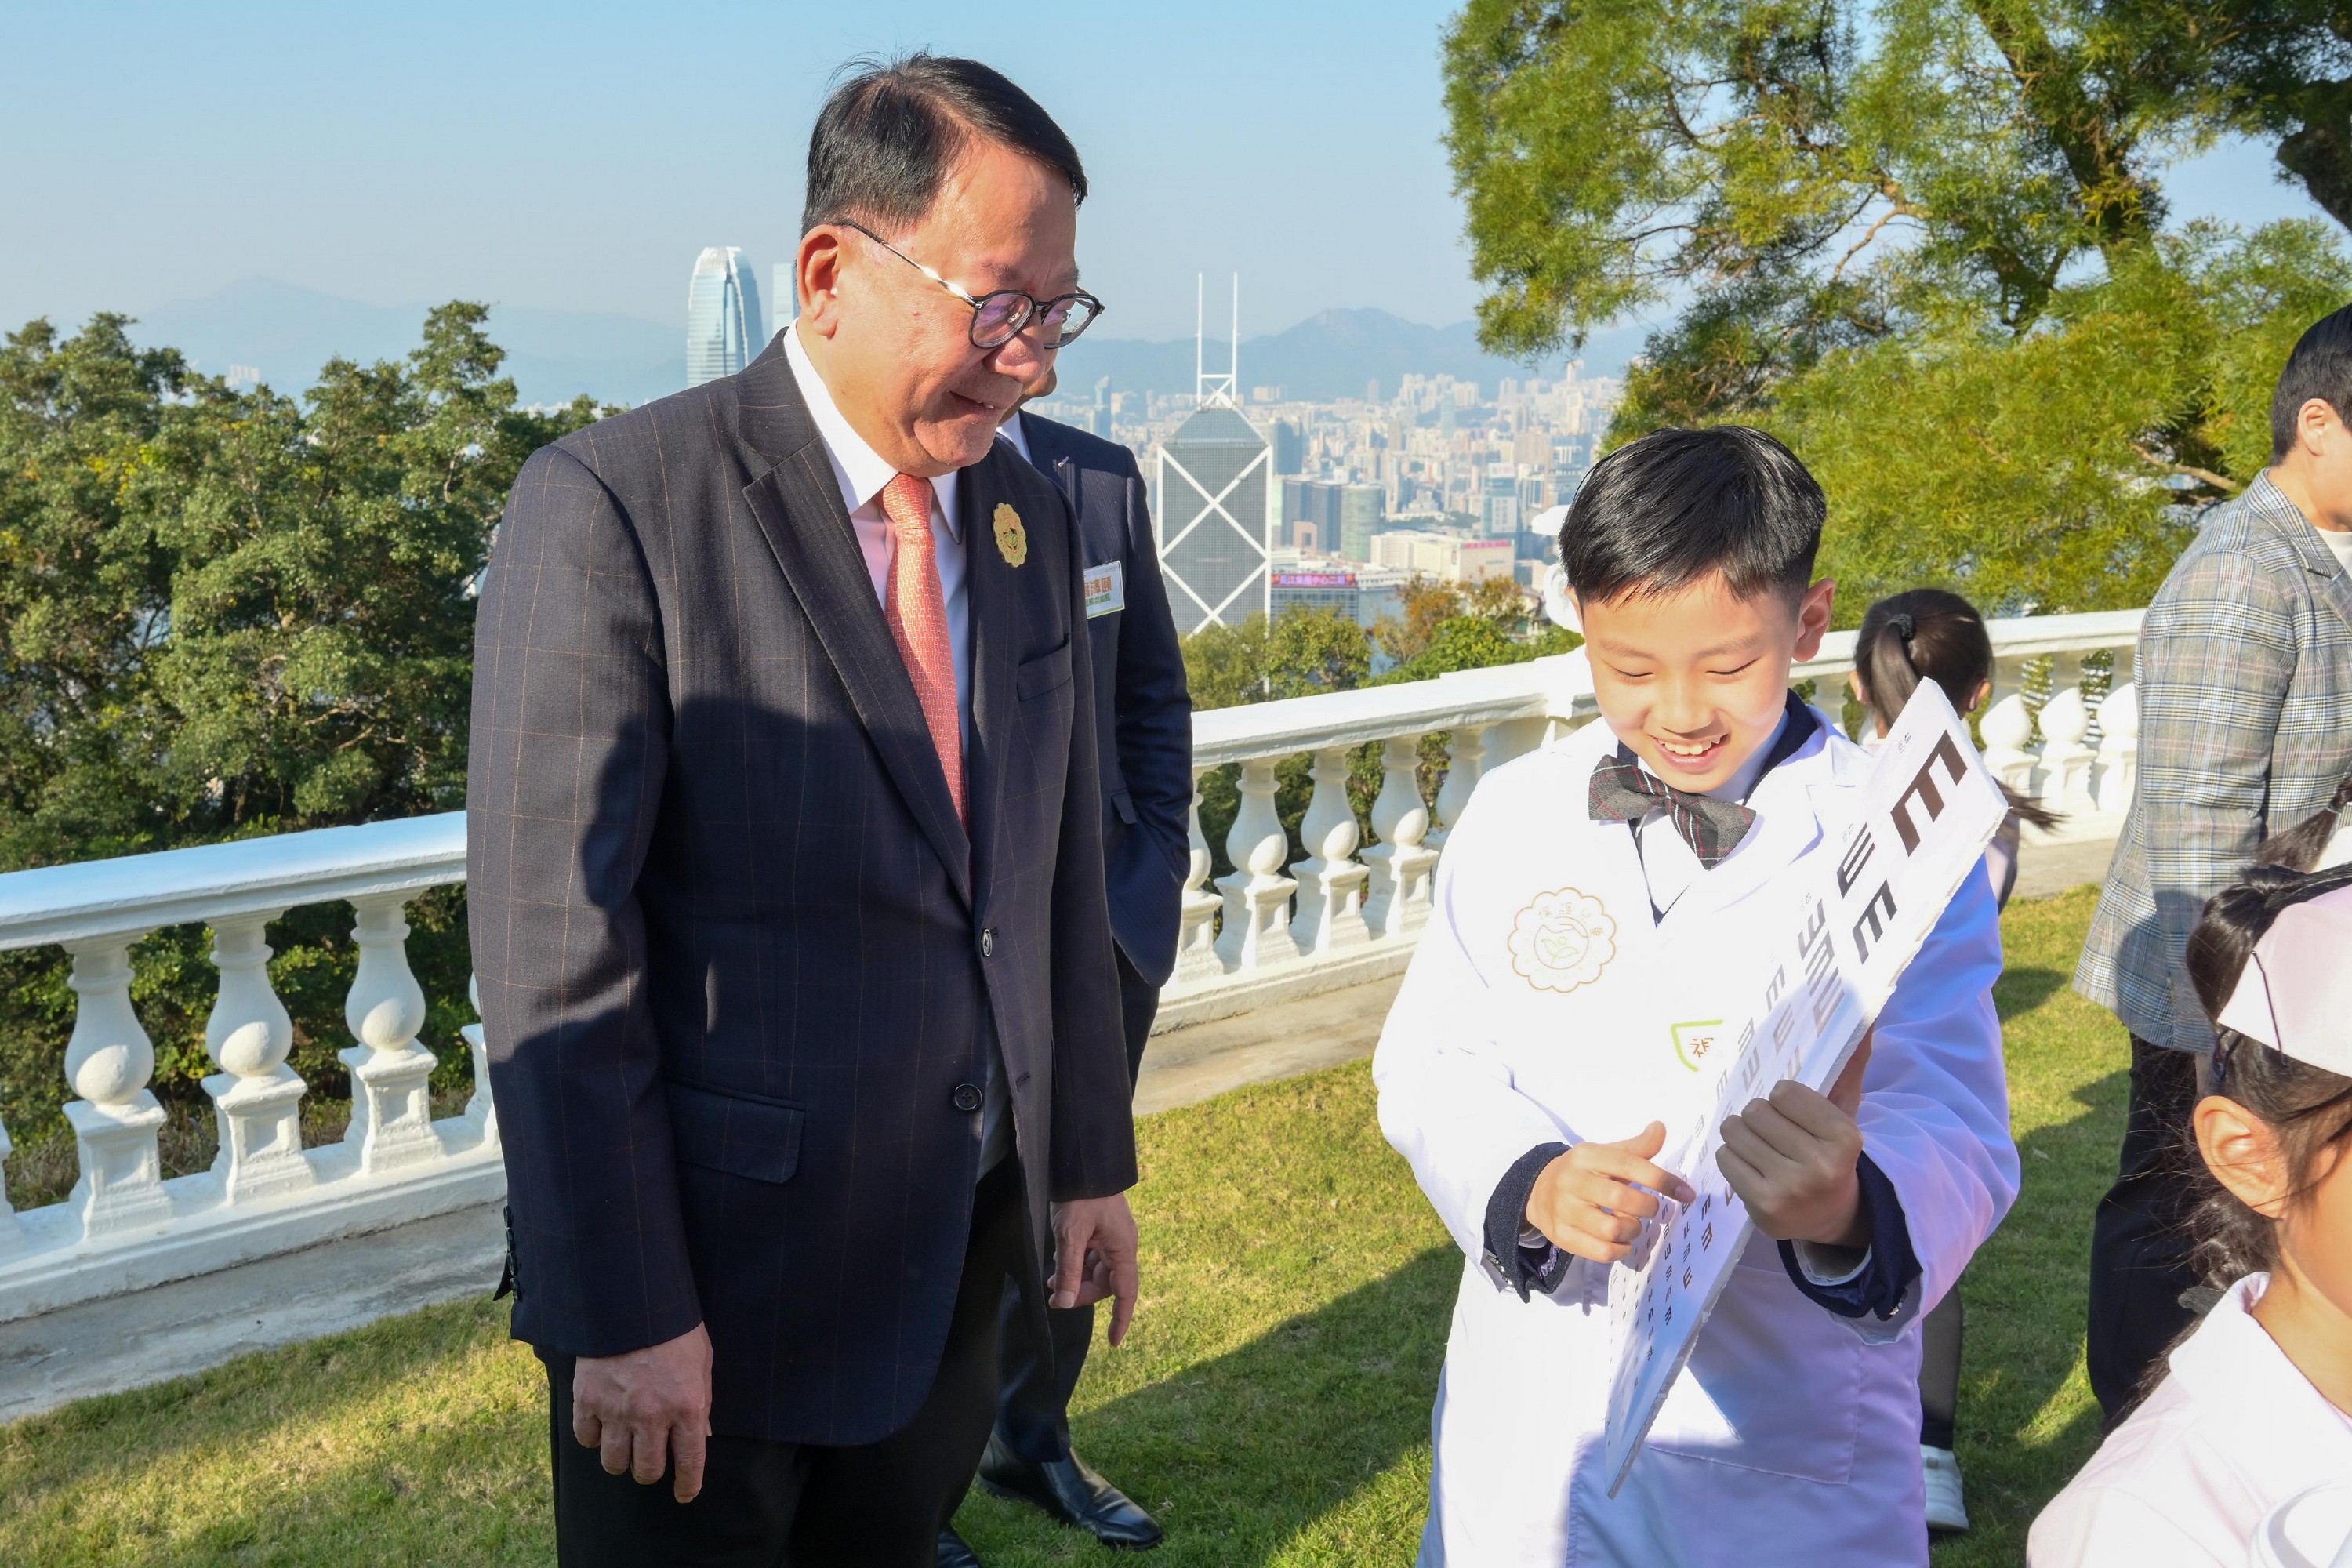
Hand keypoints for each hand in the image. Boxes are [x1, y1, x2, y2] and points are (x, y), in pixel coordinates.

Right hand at [571, 1323, 713, 1502]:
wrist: (633, 1301)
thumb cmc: (674, 1330)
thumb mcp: (702, 1362)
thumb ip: (701, 1401)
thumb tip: (700, 1435)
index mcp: (686, 1406)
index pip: (690, 1461)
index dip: (688, 1484)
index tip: (685, 1494)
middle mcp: (652, 1416)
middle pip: (647, 1470)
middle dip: (651, 1472)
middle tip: (650, 1461)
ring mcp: (617, 1411)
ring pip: (615, 1463)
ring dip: (622, 1460)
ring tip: (626, 1446)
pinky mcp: (588, 1400)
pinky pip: (587, 1439)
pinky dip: (594, 1438)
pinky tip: (603, 1426)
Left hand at [1050, 1193, 1140, 1343]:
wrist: (1082, 1162)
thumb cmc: (1080, 1195)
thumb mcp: (1070, 1234)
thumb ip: (1069, 1270)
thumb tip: (1064, 1303)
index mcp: (1122, 1248)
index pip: (1126, 1292)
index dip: (1121, 1318)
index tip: (1113, 1342)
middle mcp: (1121, 1245)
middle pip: (1106, 1283)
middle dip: (1081, 1293)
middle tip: (1055, 1296)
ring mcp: (1111, 1237)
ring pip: (1096, 1271)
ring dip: (1076, 1279)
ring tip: (1052, 1282)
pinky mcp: (1100, 1230)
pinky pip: (1091, 1256)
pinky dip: (1076, 1265)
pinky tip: (1058, 1266)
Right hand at [1525, 1122, 1695, 1264]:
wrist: (1538, 1191)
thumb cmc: (1584, 1172)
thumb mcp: (1606, 1154)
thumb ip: (1636, 1147)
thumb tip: (1660, 1128)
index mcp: (1588, 1156)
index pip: (1629, 1164)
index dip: (1662, 1180)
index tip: (1687, 1194)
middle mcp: (1573, 1181)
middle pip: (1621, 1198)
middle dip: (1647, 1207)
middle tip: (1652, 1209)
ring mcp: (1565, 1210)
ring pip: (1611, 1229)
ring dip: (1632, 1230)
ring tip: (1632, 1225)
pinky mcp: (1562, 1236)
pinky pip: (1600, 1251)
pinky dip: (1620, 1250)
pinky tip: (1622, 1242)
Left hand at [1717, 1033, 1874, 1246]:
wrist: (1832, 1216)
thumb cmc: (1830, 1153)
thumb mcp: (1843, 1113)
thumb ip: (1848, 1067)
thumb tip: (1864, 1018)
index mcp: (1845, 1137)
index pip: (1784, 1091)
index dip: (1782, 1098)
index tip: (1793, 1113)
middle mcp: (1820, 1165)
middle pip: (1756, 1111)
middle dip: (1758, 1116)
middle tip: (1773, 1131)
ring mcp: (1790, 1188)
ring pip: (1735, 1132)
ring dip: (1741, 1134)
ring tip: (1760, 1146)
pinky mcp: (1763, 1207)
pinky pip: (1725, 1158)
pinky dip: (1733, 1157)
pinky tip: (1752, 1166)